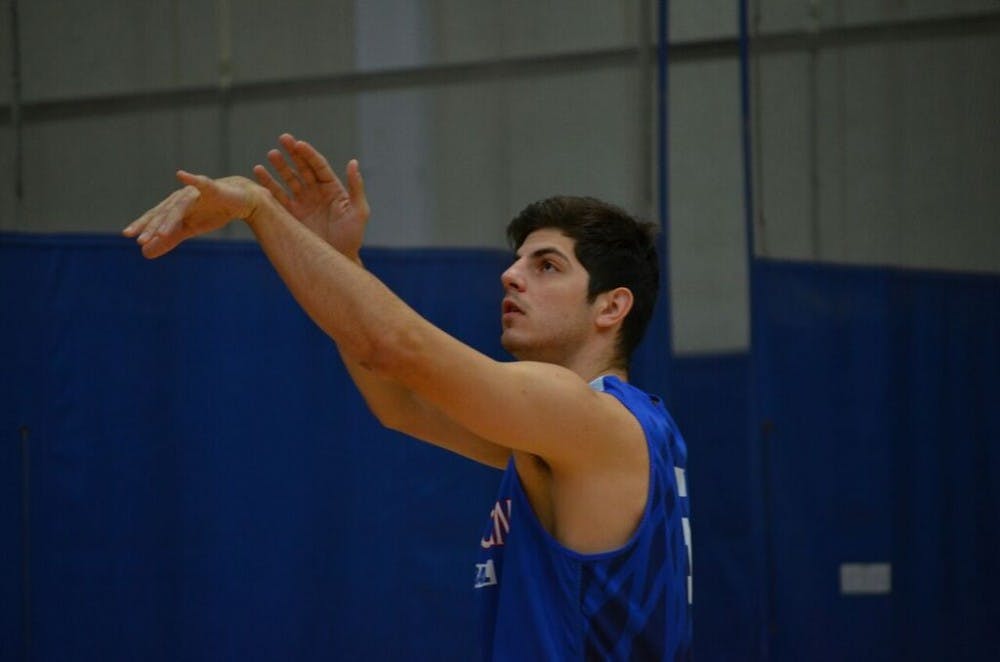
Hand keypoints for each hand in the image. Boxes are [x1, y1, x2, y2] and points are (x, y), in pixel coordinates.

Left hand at [122, 172, 260, 258]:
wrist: (238, 201)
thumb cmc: (212, 213)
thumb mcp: (189, 229)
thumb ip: (168, 240)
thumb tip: (144, 253)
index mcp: (173, 208)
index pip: (155, 217)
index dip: (142, 225)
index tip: (128, 235)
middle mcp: (180, 198)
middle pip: (164, 213)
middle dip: (153, 227)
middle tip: (141, 240)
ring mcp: (194, 192)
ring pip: (179, 206)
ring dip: (170, 219)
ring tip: (161, 233)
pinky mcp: (211, 188)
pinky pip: (201, 183)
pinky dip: (191, 179)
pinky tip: (181, 175)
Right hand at [253, 133, 368, 260]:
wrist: (338, 259)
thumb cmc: (352, 236)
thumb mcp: (359, 211)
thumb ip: (356, 187)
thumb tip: (353, 162)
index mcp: (332, 188)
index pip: (318, 166)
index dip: (309, 154)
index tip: (299, 143)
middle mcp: (315, 192)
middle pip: (302, 168)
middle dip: (292, 153)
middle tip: (282, 138)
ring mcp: (302, 202)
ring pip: (288, 179)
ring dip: (279, 166)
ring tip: (271, 154)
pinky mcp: (290, 214)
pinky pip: (277, 197)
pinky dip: (268, 184)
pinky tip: (258, 172)